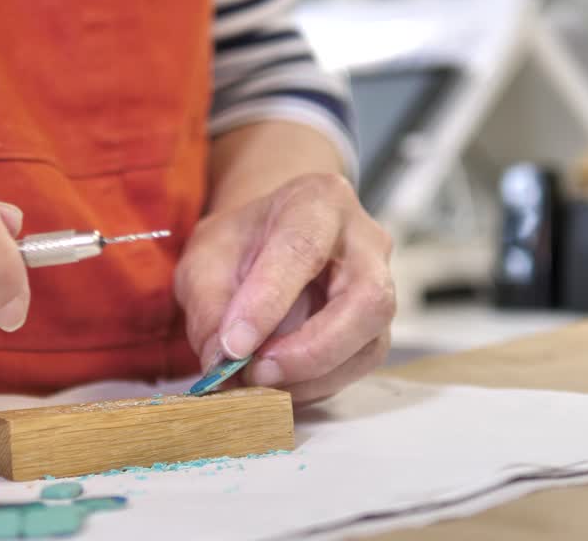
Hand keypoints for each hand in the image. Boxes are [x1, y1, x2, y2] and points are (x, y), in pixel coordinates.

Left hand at [174, 173, 394, 403]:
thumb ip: (208, 304)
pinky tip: (278, 384)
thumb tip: (220, 360)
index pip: (303, 249)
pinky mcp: (375, 328)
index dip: (269, 302)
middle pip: (366, 299)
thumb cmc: (243, 242)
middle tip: (256, 372)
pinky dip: (315, 386)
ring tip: (259, 382)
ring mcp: (381, 286)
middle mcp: (364, 242)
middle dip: (310, 350)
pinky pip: (358, 366)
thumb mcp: (207, 256)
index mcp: (319, 202)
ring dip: (312, 376)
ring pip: (370, 342)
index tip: (233, 345)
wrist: (271, 241)